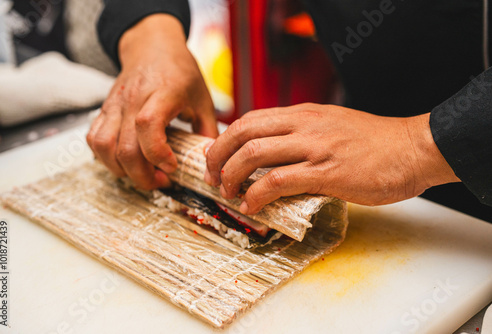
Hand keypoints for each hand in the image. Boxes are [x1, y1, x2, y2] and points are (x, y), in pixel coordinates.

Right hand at [87, 14, 217, 189]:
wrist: (152, 46)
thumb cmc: (179, 72)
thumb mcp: (203, 98)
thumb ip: (208, 131)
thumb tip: (212, 161)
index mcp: (161, 93)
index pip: (147, 126)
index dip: (157, 154)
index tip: (172, 167)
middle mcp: (133, 100)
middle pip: (124, 148)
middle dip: (142, 175)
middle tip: (161, 181)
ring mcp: (115, 105)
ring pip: (103, 147)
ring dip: (121, 170)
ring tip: (142, 174)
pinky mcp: (104, 110)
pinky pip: (94, 139)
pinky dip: (105, 157)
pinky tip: (124, 162)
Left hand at [204, 103, 459, 213]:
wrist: (414, 148)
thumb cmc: (376, 142)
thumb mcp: (332, 126)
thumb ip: (304, 135)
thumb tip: (278, 156)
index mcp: (303, 113)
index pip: (251, 118)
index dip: (225, 138)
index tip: (216, 156)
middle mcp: (304, 125)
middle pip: (243, 132)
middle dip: (218, 155)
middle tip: (211, 176)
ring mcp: (314, 147)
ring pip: (254, 154)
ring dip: (232, 175)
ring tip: (228, 193)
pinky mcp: (326, 172)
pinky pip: (278, 181)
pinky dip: (257, 195)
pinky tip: (253, 206)